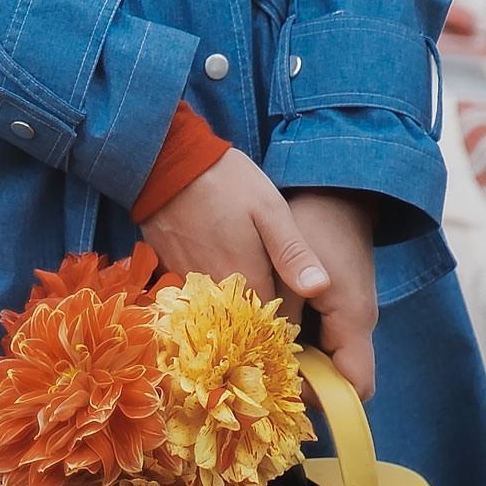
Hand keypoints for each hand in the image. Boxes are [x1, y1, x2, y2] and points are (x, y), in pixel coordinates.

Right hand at [139, 152, 331, 315]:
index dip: (288, 323)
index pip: (274, 323)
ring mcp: (190, 283)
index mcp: (246, 279)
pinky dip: (212, 290)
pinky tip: (218, 262)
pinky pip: (199, 294)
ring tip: (246, 273)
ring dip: (236, 303)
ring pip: (221, 308)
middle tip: (274, 288)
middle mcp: (216, 292)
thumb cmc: (225, 181)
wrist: (166, 161)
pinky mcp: (171, 271)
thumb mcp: (269, 208)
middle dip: (262, 317)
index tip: (298, 312)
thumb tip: (320, 289)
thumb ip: (293, 252)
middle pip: (245, 320)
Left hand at [280, 189, 377, 401]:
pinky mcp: (338, 305)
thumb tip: (265, 357)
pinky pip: (321, 336)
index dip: (322, 397)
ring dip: (297, 358)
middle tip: (261, 368)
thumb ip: (281, 316)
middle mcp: (358, 324)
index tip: (284, 385)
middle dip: (302, 380)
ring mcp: (350, 315)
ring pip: (327, 357)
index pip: (355, 386)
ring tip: (259, 348)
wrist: (337, 191)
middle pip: (338, 376)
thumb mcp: (290, 269)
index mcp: (354, 320)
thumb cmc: (314, 224)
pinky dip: (298, 338)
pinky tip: (268, 326)